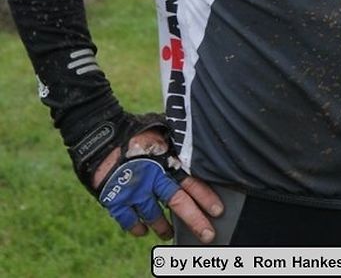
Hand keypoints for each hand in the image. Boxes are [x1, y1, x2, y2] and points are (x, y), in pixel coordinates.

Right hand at [93, 128, 222, 240]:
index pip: (191, 181)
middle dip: (195, 220)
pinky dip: (137, 228)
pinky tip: (142, 230)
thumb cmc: (133, 128)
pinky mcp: (116, 198)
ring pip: (154, 216)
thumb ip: (176, 139)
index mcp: (166, 159)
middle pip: (178, 202)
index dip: (205, 196)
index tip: (218, 210)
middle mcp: (153, 177)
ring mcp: (134, 189)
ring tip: (169, 234)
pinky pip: (129, 221)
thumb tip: (196, 138)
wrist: (98, 132)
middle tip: (207, 234)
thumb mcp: (160, 128)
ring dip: (163, 227)